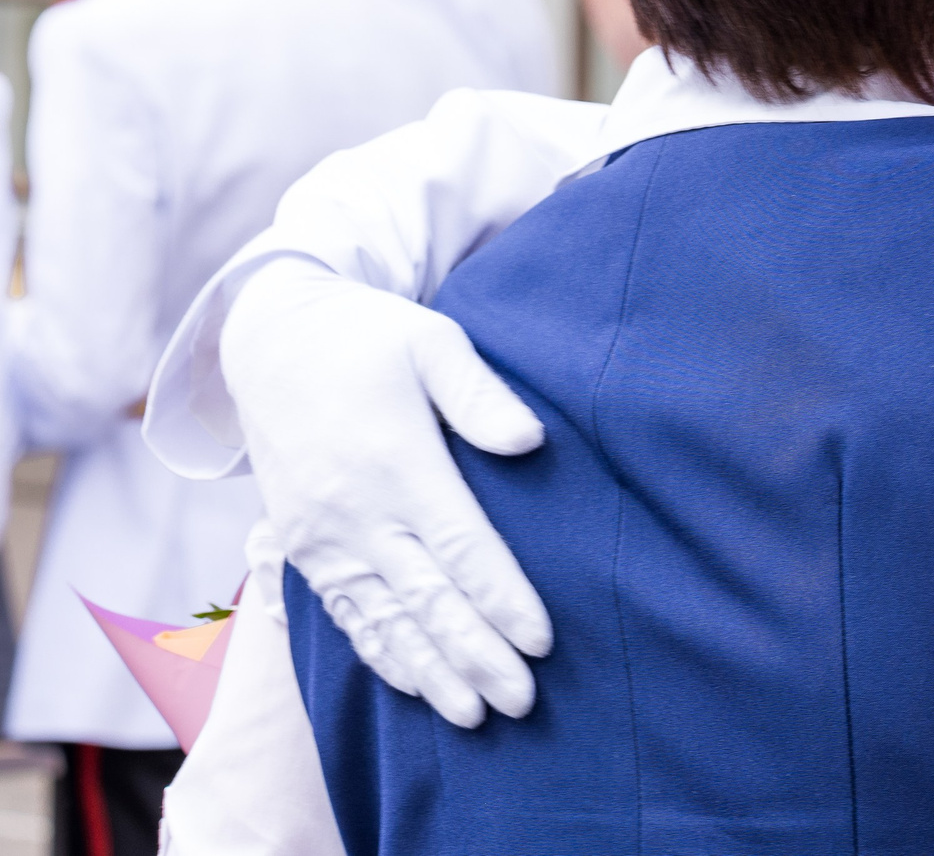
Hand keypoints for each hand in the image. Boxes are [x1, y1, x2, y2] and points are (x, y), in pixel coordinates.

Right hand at [222, 264, 549, 725]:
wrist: (271, 339)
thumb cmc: (371, 338)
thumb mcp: (433, 341)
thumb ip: (479, 395)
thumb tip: (530, 440)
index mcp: (396, 463)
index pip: (461, 548)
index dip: (501, 599)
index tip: (542, 642)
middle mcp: (354, 511)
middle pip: (426, 599)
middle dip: (476, 656)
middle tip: (523, 702)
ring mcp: (321, 535)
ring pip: (382, 620)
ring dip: (429, 671)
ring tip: (473, 716)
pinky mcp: (300, 546)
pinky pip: (345, 612)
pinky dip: (380, 653)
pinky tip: (414, 684)